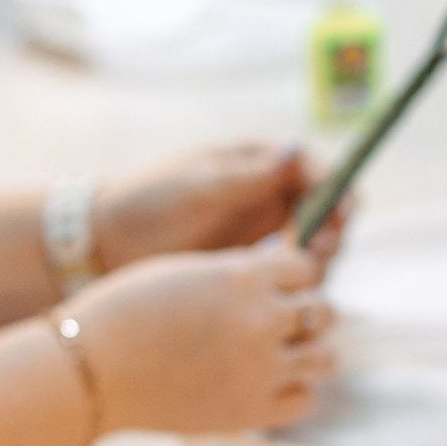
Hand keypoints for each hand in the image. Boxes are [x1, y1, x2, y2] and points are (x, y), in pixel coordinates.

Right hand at [64, 241, 334, 433]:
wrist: (91, 369)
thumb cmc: (126, 312)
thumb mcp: (187, 273)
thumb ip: (236, 275)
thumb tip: (277, 281)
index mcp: (246, 276)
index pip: (308, 268)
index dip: (293, 277)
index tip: (275, 288)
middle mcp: (263, 320)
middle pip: (323, 313)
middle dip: (305, 315)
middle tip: (280, 324)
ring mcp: (261, 369)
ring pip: (324, 358)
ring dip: (308, 354)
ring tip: (281, 356)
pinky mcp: (250, 411)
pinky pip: (303, 401)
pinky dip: (292, 393)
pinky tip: (266, 387)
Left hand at [94, 143, 346, 269]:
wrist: (105, 243)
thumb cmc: (148, 201)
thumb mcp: (199, 186)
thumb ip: (250, 175)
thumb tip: (297, 151)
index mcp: (262, 163)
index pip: (320, 173)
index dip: (337, 193)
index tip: (340, 214)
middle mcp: (271, 196)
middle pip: (328, 215)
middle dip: (331, 233)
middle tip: (315, 252)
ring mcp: (265, 234)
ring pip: (315, 250)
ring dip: (316, 263)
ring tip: (295, 274)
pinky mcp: (253, 270)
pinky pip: (290, 278)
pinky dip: (295, 287)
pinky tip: (279, 294)